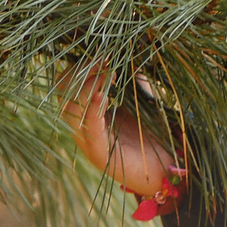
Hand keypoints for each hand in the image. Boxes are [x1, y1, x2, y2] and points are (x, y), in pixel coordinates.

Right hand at [60, 65, 183, 198]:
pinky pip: (88, 128)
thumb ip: (128, 84)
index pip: (66, 86)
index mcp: (87, 116)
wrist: (162, 174)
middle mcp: (81, 129)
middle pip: (64, 94)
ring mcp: (87, 142)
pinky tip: (102, 94)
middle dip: (81, 72)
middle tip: (103, 57)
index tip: (101, 52)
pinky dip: (93, 108)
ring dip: (88, 86)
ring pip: (71, 109)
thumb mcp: (136, 105)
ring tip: (108, 71)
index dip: (79, 66)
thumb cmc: (150, 139)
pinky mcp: (99, 155)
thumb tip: (129, 53)